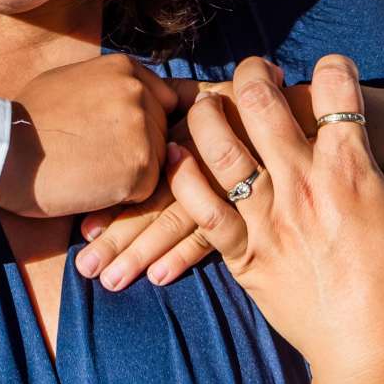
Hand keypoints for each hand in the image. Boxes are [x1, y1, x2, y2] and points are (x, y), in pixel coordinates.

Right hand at [0, 55, 184, 218]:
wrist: (7, 152)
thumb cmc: (28, 121)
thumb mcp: (67, 81)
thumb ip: (105, 84)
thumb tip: (130, 94)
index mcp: (123, 68)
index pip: (159, 100)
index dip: (138, 124)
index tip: (110, 137)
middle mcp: (138, 91)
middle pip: (160, 131)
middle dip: (136, 149)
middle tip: (94, 158)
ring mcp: (142, 127)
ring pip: (156, 160)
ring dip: (130, 173)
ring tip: (90, 171)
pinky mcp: (141, 165)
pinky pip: (147, 189)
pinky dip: (124, 196)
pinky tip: (92, 187)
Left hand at [76, 76, 262, 288]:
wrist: (299, 118)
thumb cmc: (242, 110)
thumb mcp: (204, 103)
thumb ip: (171, 114)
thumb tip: (124, 123)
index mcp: (183, 134)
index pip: (141, 173)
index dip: (112, 202)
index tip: (84, 230)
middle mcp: (200, 160)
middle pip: (152, 201)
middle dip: (118, 238)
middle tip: (86, 268)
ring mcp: (225, 186)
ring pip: (177, 221)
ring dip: (143, 253)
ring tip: (111, 280)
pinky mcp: (248, 211)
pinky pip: (212, 236)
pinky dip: (184, 255)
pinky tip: (158, 276)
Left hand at [159, 56, 383, 383]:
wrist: (377, 353)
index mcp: (351, 171)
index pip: (336, 89)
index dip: (334, 67)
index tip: (332, 70)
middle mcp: (305, 186)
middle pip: (263, 102)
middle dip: (254, 74)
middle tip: (256, 73)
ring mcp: (270, 220)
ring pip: (220, 146)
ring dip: (208, 114)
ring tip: (208, 104)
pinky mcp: (244, 256)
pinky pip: (200, 207)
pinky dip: (182, 178)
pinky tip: (177, 157)